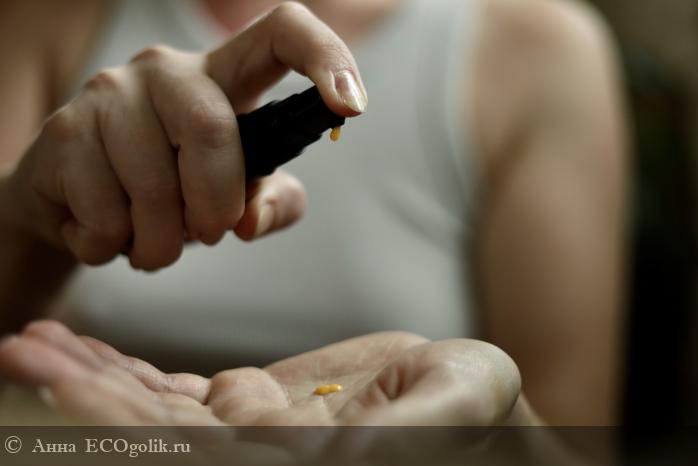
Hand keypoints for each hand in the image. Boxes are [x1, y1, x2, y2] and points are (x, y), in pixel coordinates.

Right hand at [0, 2, 366, 270]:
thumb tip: (252, 219)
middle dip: (214, 204)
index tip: (351, 105)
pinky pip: (104, 212)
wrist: (76, 204)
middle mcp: (167, 71)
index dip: (325, 57)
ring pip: (153, 185)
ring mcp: (110, 93)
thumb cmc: (169, 193)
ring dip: (159, 242)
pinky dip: (112, 246)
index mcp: (223, 79)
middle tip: (205, 234)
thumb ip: (270, 204)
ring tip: (149, 240)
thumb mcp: (233, 199)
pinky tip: (105, 231)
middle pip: (214, 130)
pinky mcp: (63, 130)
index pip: (281, 34)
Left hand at [0, 321, 532, 460]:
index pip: (197, 453)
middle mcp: (255, 461)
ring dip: (91, 378)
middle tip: (21, 350)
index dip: (127, 423)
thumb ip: (399, 438)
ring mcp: (243, 435)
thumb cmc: (470, 410)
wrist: (462, 396)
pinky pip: (170, 393)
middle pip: (154, 434)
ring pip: (151, 411)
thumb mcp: (451, 411)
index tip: (62, 382)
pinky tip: (83, 349)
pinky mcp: (244, 406)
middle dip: (85, 396)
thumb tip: (334, 457)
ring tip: (35, 343)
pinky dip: (125, 371)